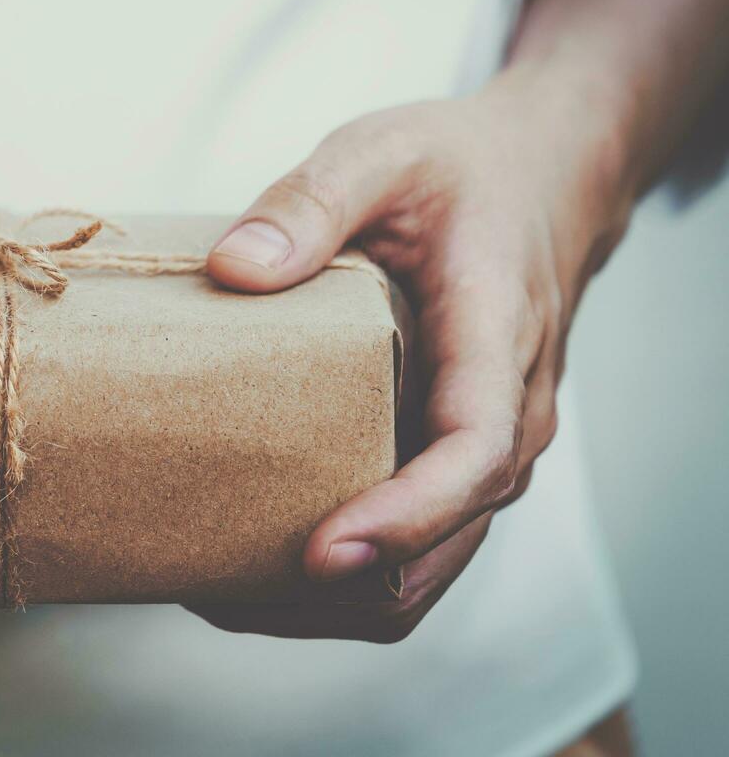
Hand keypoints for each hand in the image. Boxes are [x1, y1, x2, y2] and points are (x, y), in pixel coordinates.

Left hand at [191, 73, 628, 641]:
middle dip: (341, 589)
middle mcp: (507, 413)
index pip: (475, 453)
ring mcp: (484, 447)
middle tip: (222, 590)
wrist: (537, 177)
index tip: (323, 549)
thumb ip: (311, 199)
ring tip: (220, 594)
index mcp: (498, 336)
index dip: (405, 516)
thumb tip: (233, 268)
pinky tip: (253, 568)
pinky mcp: (451, 457)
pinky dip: (342, 581)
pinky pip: (413, 548)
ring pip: (429, 569)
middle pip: (447, 542)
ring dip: (334, 603)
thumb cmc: (461, 167)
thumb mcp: (382, 153)